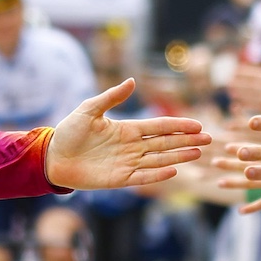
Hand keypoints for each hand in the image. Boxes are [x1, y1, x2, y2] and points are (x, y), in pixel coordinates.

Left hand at [44, 79, 210, 190]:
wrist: (51, 157)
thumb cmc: (69, 132)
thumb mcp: (89, 109)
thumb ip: (111, 97)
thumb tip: (132, 81)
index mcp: (127, 129)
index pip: (159, 127)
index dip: (179, 126)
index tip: (198, 125)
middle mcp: (131, 147)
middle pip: (165, 143)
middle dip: (187, 141)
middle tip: (209, 139)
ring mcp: (127, 163)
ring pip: (159, 159)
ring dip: (179, 156)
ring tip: (198, 153)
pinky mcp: (118, 179)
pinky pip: (142, 177)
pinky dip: (157, 175)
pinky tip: (173, 170)